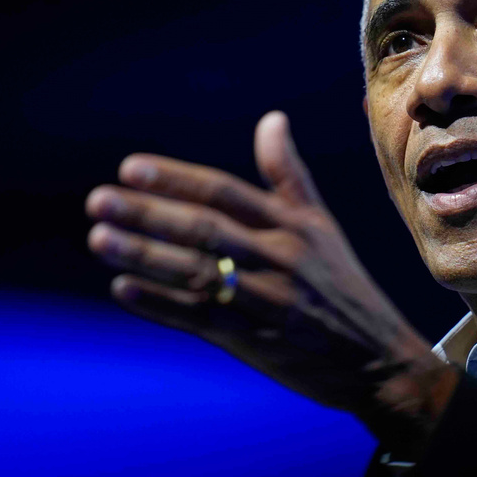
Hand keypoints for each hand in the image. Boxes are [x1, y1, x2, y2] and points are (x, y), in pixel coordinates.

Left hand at [86, 111, 457, 448]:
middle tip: (99, 200)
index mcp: (294, 226)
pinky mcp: (257, 341)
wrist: (377, 358)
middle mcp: (281, 258)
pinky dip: (161, 304)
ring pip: (199, 273)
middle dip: (150, 214)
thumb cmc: (342, 286)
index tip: (130, 168)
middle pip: (207, 229)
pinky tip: (123, 289)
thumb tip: (271, 118)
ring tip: (99, 238)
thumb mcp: (322, 226)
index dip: (178, 179)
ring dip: (146, 256)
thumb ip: (289, 176)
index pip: (226, 193)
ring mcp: (268, 300)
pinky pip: (201, 319)